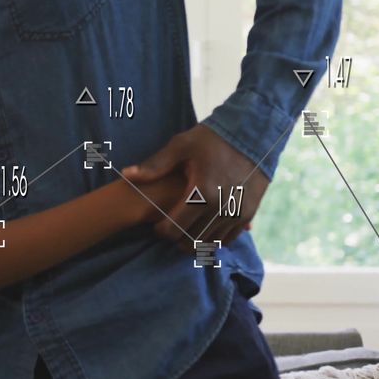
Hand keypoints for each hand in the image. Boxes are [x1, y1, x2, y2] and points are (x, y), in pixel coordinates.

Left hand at [123, 125, 267, 251]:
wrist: (253, 135)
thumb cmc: (212, 139)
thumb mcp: (181, 146)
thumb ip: (155, 165)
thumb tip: (126, 175)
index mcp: (201, 192)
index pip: (174, 228)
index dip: (161, 231)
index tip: (157, 224)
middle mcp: (221, 207)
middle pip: (191, 241)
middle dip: (177, 238)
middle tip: (170, 228)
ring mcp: (237, 213)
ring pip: (209, 243)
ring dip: (194, 241)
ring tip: (185, 229)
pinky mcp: (248, 214)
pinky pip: (227, 239)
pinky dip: (214, 238)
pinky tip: (203, 229)